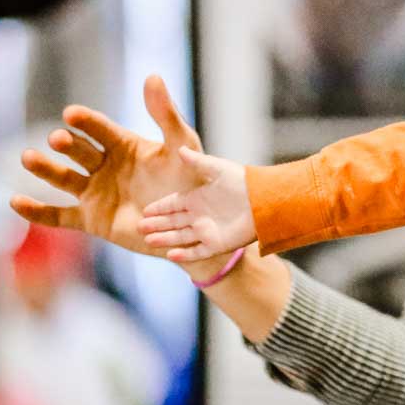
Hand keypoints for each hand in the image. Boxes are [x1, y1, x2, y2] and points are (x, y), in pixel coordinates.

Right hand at [10, 75, 202, 259]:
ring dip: (45, 168)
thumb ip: (166, 114)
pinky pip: (59, 215)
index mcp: (124, 145)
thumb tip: (152, 76)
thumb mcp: (181, 146)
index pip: (99, 129)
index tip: (72, 113)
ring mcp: (95, 193)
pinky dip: (37, 211)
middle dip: (67, 144)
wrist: (194, 225)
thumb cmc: (190, 182)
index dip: (86, 121)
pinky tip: (16, 202)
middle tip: (58, 139)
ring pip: (63, 179)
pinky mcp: (91, 219)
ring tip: (28, 158)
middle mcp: (104, 166)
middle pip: (79, 152)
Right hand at [139, 149, 257, 262]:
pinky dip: (184, 254)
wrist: (265, 201)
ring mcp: (208, 231)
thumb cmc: (244, 182)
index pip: (174, 204)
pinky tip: (170, 254)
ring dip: (165, 239)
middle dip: (157, 224)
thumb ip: (198, 162)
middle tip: (139, 226)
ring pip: (181, 237)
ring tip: (148, 240)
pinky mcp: (217, 245)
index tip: (146, 210)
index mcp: (200, 198)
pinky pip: (197, 252)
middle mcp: (201, 216)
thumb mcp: (218, 169)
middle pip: (174, 222)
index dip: (160, 207)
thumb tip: (179, 149)